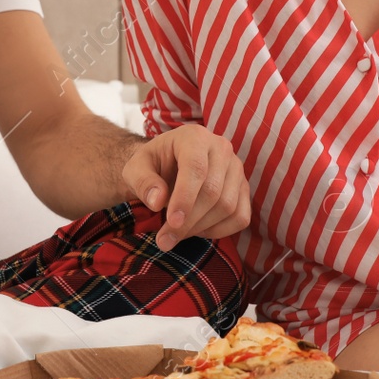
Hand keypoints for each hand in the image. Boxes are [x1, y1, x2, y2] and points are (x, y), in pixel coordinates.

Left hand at [121, 124, 252, 252]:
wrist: (167, 165)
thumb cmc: (151, 166)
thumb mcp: (135, 169)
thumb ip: (142, 182)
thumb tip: (157, 201)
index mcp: (194, 137)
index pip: (196, 168)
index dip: (185, 198)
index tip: (171, 223)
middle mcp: (221, 148)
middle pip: (213, 191)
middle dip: (189, 221)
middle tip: (165, 240)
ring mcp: (236, 168)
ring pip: (228, 206)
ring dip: (201, 228)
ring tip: (176, 234)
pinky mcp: (244, 188)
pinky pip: (240, 217)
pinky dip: (219, 231)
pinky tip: (197, 230)